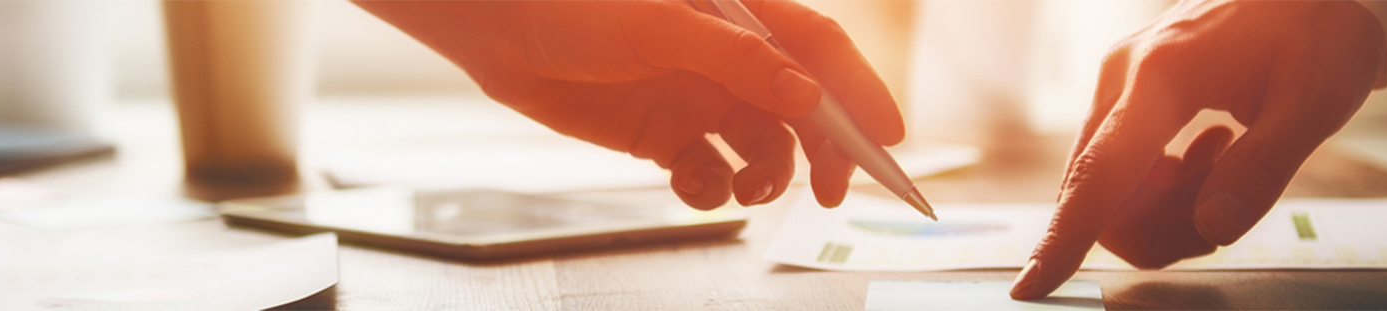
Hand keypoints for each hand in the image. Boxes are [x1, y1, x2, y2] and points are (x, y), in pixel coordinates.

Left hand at [354, 0, 904, 208]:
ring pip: (760, 147)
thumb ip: (733, 58)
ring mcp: (697, 96)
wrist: (499, 27)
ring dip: (768, 176)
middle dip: (824, 152)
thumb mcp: (659, 25)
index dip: (861, 92)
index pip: (821, 50)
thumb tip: (803, 95)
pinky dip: (712, 186)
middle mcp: (729, 58)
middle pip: (802, 110)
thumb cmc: (576, 3)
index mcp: (744, 15)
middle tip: (830, 193)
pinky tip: (696, 185)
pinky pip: (709, 170)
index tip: (887, 141)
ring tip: (750, 192)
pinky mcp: (662, 134)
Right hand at [1012, 0, 1384, 298]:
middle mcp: (1120, 78)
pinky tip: (1212, 149)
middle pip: (1100, 192)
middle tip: (1230, 202)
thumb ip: (1261, 168)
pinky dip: (1163, 183)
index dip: (1065, 237)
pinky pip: (1121, 165)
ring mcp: (1117, 83)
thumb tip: (1213, 228)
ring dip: (1167, 204)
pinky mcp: (1125, 92)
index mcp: (1159, 76)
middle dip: (1160, 226)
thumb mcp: (1315, 102)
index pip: (1099, 174)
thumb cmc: (1322, 29)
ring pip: (1109, 185)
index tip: (1031, 288)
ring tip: (1228, 161)